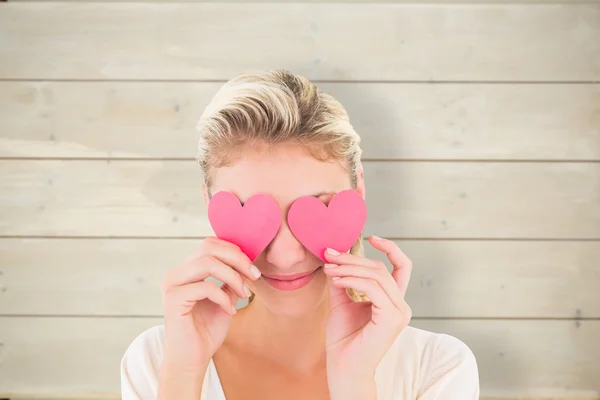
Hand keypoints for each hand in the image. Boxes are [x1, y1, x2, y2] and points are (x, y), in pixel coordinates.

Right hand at [160, 236, 260, 369]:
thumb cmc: (206, 331)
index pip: (210, 244)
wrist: (192, 360)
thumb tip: (246, 261)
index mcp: (186, 270)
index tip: (253, 269)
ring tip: (244, 294)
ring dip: (233, 276)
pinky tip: (230, 310)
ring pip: (207, 262)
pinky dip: (223, 297)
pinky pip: (205, 287)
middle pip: (209, 247)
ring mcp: (172, 284)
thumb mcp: (224, 298)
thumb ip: (229, 279)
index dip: (235, 251)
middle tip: (254, 276)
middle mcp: (176, 273)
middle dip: (237, 259)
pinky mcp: (173, 299)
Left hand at [323, 235, 412, 396]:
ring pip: (376, 275)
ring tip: (329, 268)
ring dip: (349, 268)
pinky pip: (373, 288)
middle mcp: (401, 306)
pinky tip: (336, 280)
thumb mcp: (341, 302)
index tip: (371, 236)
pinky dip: (352, 280)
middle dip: (353, 258)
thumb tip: (335, 256)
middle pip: (381, 268)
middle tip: (330, 254)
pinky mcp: (392, 319)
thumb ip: (343, 280)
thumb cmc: (344, 339)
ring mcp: (399, 312)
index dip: (390, 248)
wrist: (343, 367)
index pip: (401, 267)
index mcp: (393, 301)